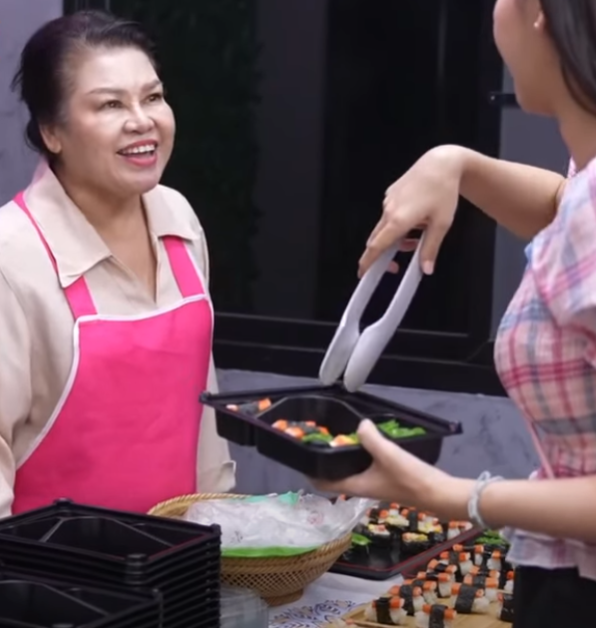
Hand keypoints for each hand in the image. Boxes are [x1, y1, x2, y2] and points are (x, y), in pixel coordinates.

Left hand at [312, 420, 468, 516]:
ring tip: (341, 437)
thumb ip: (371, 438)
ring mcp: (375, 483)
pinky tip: (367, 441)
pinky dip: (360, 455)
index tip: (302, 457)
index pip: (324, 483)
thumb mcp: (388, 454)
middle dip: (326, 461)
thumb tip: (360, 425)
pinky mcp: (387, 478)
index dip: (310, 473)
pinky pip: (366, 466)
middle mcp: (362, 486)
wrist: (439, 493)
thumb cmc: (410, 477)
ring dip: (344, 457)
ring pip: (351, 470)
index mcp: (356, 485)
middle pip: (336, 475)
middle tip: (321, 440)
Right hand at [359, 145, 465, 276]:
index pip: (376, 246)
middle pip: (377, 239)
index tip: (362, 274)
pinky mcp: (390, 194)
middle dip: (383, 255)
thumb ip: (430, 248)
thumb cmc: (444, 193)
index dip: (368, 262)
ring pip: (384, 228)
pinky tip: (416, 220)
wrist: (441, 163)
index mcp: (399, 220)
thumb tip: (425, 270)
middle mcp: (388, 211)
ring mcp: (388, 201)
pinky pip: (389, 216)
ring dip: (395, 239)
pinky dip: (397, 225)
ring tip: (416, 238)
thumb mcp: (442, 224)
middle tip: (396, 265)